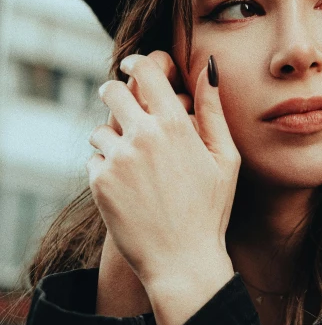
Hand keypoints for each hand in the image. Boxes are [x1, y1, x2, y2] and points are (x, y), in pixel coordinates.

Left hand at [86, 51, 239, 293]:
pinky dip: (106, 168)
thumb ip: (213, 110)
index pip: (145, 71)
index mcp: (175, 124)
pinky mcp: (100, 182)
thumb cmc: (210, 209)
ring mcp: (118, 159)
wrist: (182, 261)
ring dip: (112, 138)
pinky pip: (95, 160)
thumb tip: (209, 69)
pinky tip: (128, 188)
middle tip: (121, 104)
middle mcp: (143, 135)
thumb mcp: (224, 158)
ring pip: (100, 129)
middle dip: (114, 93)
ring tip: (133, 162)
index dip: (136, 63)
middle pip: (111, 91)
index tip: (131, 66)